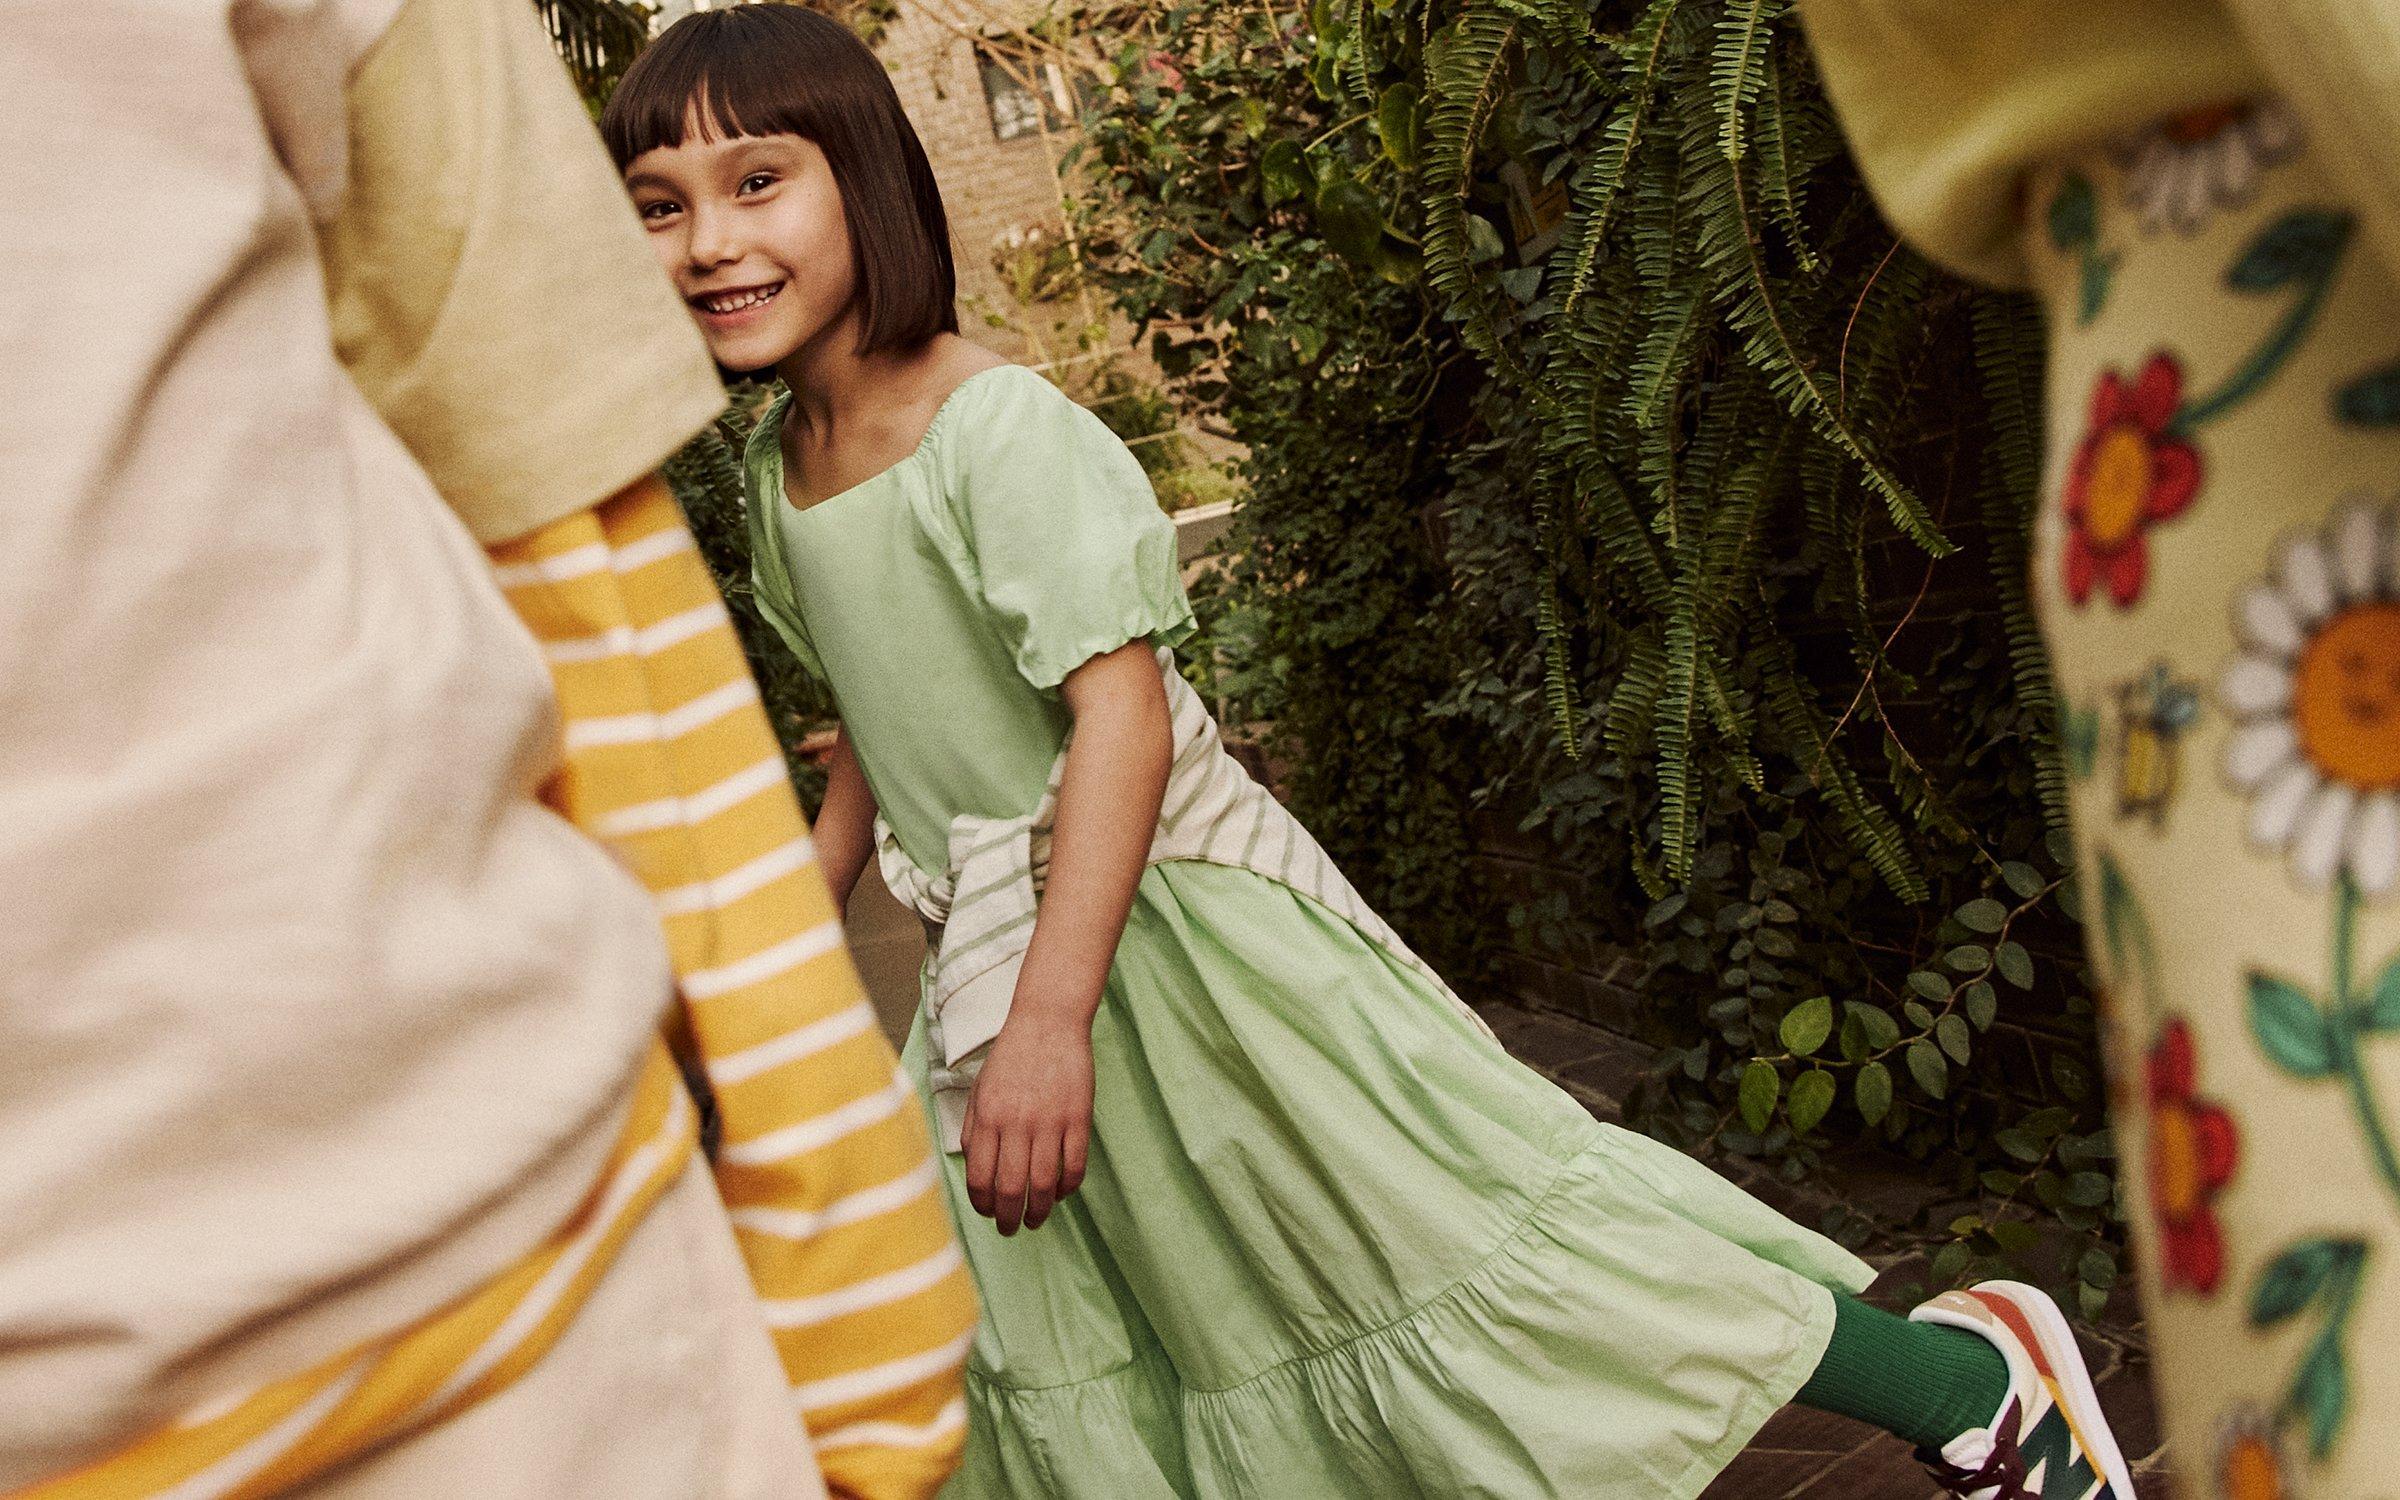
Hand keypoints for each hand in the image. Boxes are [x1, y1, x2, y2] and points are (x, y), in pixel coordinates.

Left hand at [961, 1012, 1093, 1234]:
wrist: (1047, 1022)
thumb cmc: (1010, 1059)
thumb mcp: (980, 1092)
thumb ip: (975, 1132)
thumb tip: (976, 1175)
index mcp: (988, 1118)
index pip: (980, 1178)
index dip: (983, 1205)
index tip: (988, 1213)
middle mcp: (1017, 1123)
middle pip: (1011, 1188)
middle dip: (1009, 1218)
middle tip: (1011, 1229)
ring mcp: (1050, 1121)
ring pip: (1044, 1183)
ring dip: (1040, 1210)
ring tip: (1036, 1219)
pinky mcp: (1079, 1117)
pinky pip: (1075, 1165)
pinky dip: (1068, 1187)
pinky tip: (1062, 1192)